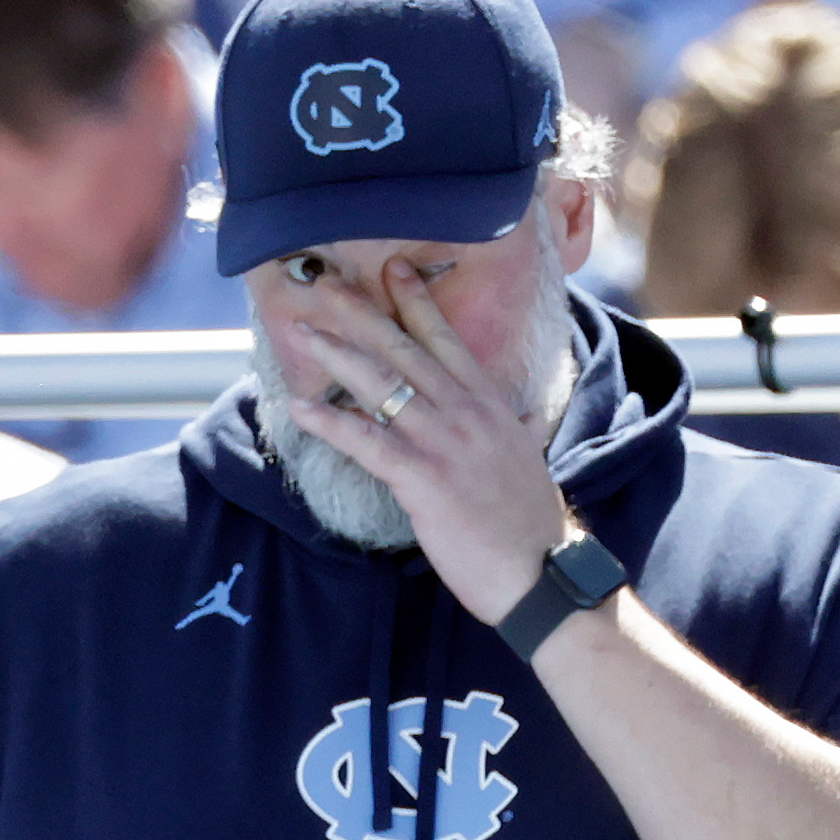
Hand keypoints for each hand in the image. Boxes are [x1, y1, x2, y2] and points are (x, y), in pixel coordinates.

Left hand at [282, 259, 572, 623]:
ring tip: (301, 331)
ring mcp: (445, 443)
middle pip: (406, 350)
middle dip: (363, 314)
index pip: (447, 341)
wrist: (541, 570)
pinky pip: (367, 443)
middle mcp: (467, 413)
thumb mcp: (529, 461)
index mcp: (490, 405)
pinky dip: (330, 423)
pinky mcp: (424, 479)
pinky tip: (299, 407)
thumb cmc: (529, 523)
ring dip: (337, 355)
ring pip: (383, 386)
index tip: (393, 269)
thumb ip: (524, 430)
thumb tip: (532, 413)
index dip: (418, 303)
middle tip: (325, 285)